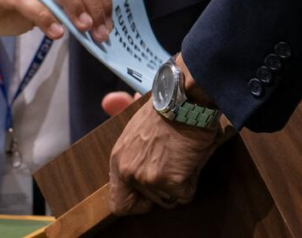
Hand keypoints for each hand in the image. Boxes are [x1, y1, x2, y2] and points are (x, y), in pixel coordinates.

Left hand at [109, 55, 221, 214]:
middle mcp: (129, 172)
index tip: (149, 192)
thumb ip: (120, 113)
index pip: (119, 203)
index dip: (137, 202)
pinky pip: (185, 194)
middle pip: (150, 200)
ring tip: (182, 156)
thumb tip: (109, 100)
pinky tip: (191, 158)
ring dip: (179, 183)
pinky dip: (192, 179)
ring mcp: (150, 179)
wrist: (185, 99)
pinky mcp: (172, 182)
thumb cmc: (166, 106)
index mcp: (118, 160)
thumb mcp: (136, 114)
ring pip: (169, 199)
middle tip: (172, 161)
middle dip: (164, 186)